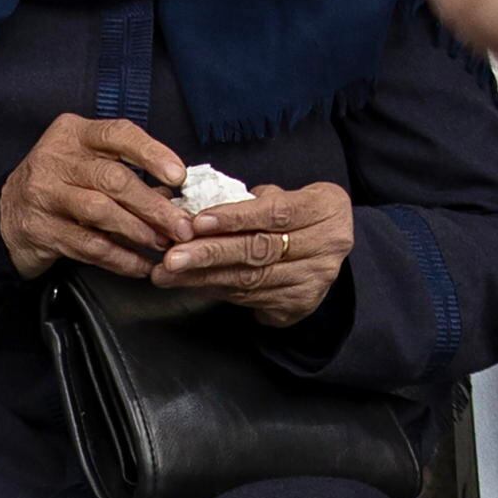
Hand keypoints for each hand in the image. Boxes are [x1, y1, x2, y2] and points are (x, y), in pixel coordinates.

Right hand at [0, 112, 194, 280]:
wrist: (5, 216)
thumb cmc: (57, 186)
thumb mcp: (85, 164)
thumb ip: (125, 173)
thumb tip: (174, 195)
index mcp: (73, 134)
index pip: (118, 134)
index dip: (152, 154)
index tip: (179, 176)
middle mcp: (56, 158)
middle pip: (113, 179)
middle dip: (153, 206)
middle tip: (181, 226)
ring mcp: (44, 193)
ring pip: (101, 212)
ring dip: (138, 232)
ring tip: (162, 244)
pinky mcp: (40, 228)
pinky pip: (88, 245)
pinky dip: (119, 258)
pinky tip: (139, 264)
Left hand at [156, 179, 351, 325]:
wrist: (330, 245)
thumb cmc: (298, 212)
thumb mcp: (286, 193)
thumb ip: (251, 199)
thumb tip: (196, 207)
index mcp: (325, 208)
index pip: (275, 213)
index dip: (234, 218)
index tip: (197, 222)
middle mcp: (326, 246)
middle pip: (260, 251)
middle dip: (210, 253)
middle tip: (172, 256)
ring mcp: (314, 280)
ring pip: (250, 280)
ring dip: (204, 277)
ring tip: (168, 273)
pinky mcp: (300, 304)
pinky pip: (250, 298)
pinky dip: (216, 290)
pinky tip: (191, 284)